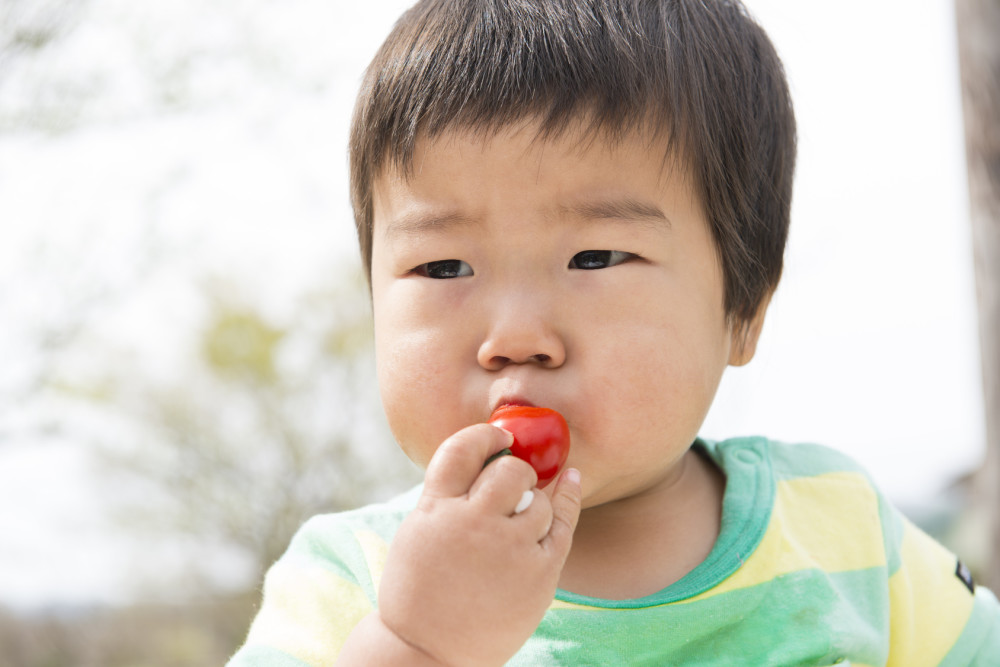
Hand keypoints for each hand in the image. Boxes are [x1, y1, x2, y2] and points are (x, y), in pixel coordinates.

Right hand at [376, 423, 581, 665]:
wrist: (427, 653)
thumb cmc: (422, 591)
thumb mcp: (419, 532)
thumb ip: (449, 495)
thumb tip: (492, 455)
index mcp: (435, 509)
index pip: (462, 449)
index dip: (485, 435)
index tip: (499, 437)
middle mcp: (472, 523)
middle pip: (509, 470)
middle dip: (515, 470)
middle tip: (512, 483)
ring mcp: (508, 548)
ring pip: (540, 498)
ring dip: (535, 501)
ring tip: (520, 521)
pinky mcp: (538, 573)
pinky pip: (564, 523)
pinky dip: (569, 498)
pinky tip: (572, 481)